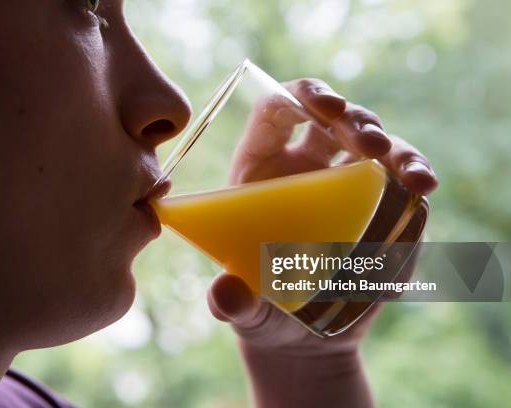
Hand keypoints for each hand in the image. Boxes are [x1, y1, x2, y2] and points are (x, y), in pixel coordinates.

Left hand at [207, 78, 437, 406]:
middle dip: (355, 121)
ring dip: (397, 148)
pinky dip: (416, 176)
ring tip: (410, 175)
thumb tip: (227, 298)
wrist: (304, 333)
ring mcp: (345, 181)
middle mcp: (304, 166)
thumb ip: (230, 301)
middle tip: (370, 145)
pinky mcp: (380, 204)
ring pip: (377, 143)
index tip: (326, 108)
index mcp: (261, 168)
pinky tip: (423, 189)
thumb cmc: (263, 308)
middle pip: (332, 119)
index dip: (302, 96)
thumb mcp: (244, 306)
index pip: (278, 110)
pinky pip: (402, 179)